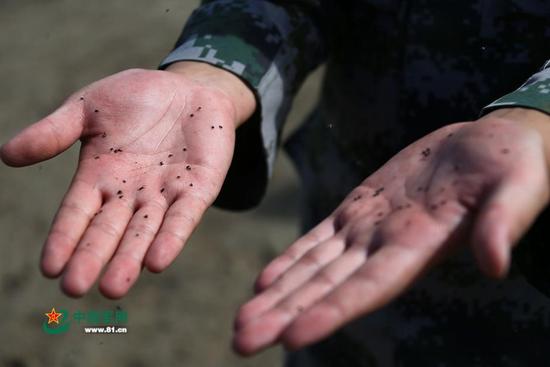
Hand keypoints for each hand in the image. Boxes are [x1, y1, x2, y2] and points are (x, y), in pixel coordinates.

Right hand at [1, 63, 254, 297]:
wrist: (188, 89)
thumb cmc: (136, 99)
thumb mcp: (89, 109)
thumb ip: (54, 131)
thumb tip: (5, 155)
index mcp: (100, 176)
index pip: (77, 213)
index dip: (64, 238)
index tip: (49, 268)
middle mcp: (130, 193)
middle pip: (109, 230)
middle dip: (93, 258)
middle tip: (75, 289)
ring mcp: (164, 193)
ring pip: (145, 231)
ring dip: (130, 258)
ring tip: (114, 287)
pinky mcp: (198, 189)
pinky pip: (184, 217)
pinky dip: (172, 237)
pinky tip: (157, 261)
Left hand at [233, 108, 549, 354]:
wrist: (489, 144)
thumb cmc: (513, 166)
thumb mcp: (518, 187)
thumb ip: (504, 223)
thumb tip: (495, 264)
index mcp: (420, 244)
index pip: (369, 287)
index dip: (331, 311)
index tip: (291, 336)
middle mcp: (385, 244)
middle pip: (326, 287)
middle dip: (284, 315)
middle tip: (241, 341)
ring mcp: (368, 227)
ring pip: (313, 267)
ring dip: (276, 295)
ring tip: (242, 322)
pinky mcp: (360, 206)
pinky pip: (318, 238)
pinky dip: (290, 260)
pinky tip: (264, 281)